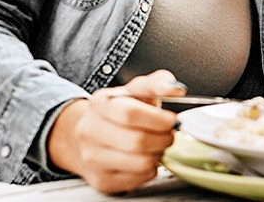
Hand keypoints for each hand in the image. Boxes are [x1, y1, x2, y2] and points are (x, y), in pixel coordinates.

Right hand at [48, 69, 184, 192]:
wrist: (88, 135)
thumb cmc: (118, 111)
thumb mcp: (135, 90)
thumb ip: (157, 84)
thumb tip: (176, 89)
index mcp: (100, 103)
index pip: (130, 113)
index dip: (158, 119)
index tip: (171, 120)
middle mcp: (90, 131)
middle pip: (137, 141)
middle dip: (164, 138)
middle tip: (169, 134)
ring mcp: (92, 158)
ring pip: (141, 163)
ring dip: (159, 154)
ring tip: (157, 145)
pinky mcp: (101, 180)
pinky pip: (138, 179)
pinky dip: (150, 170)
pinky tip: (144, 158)